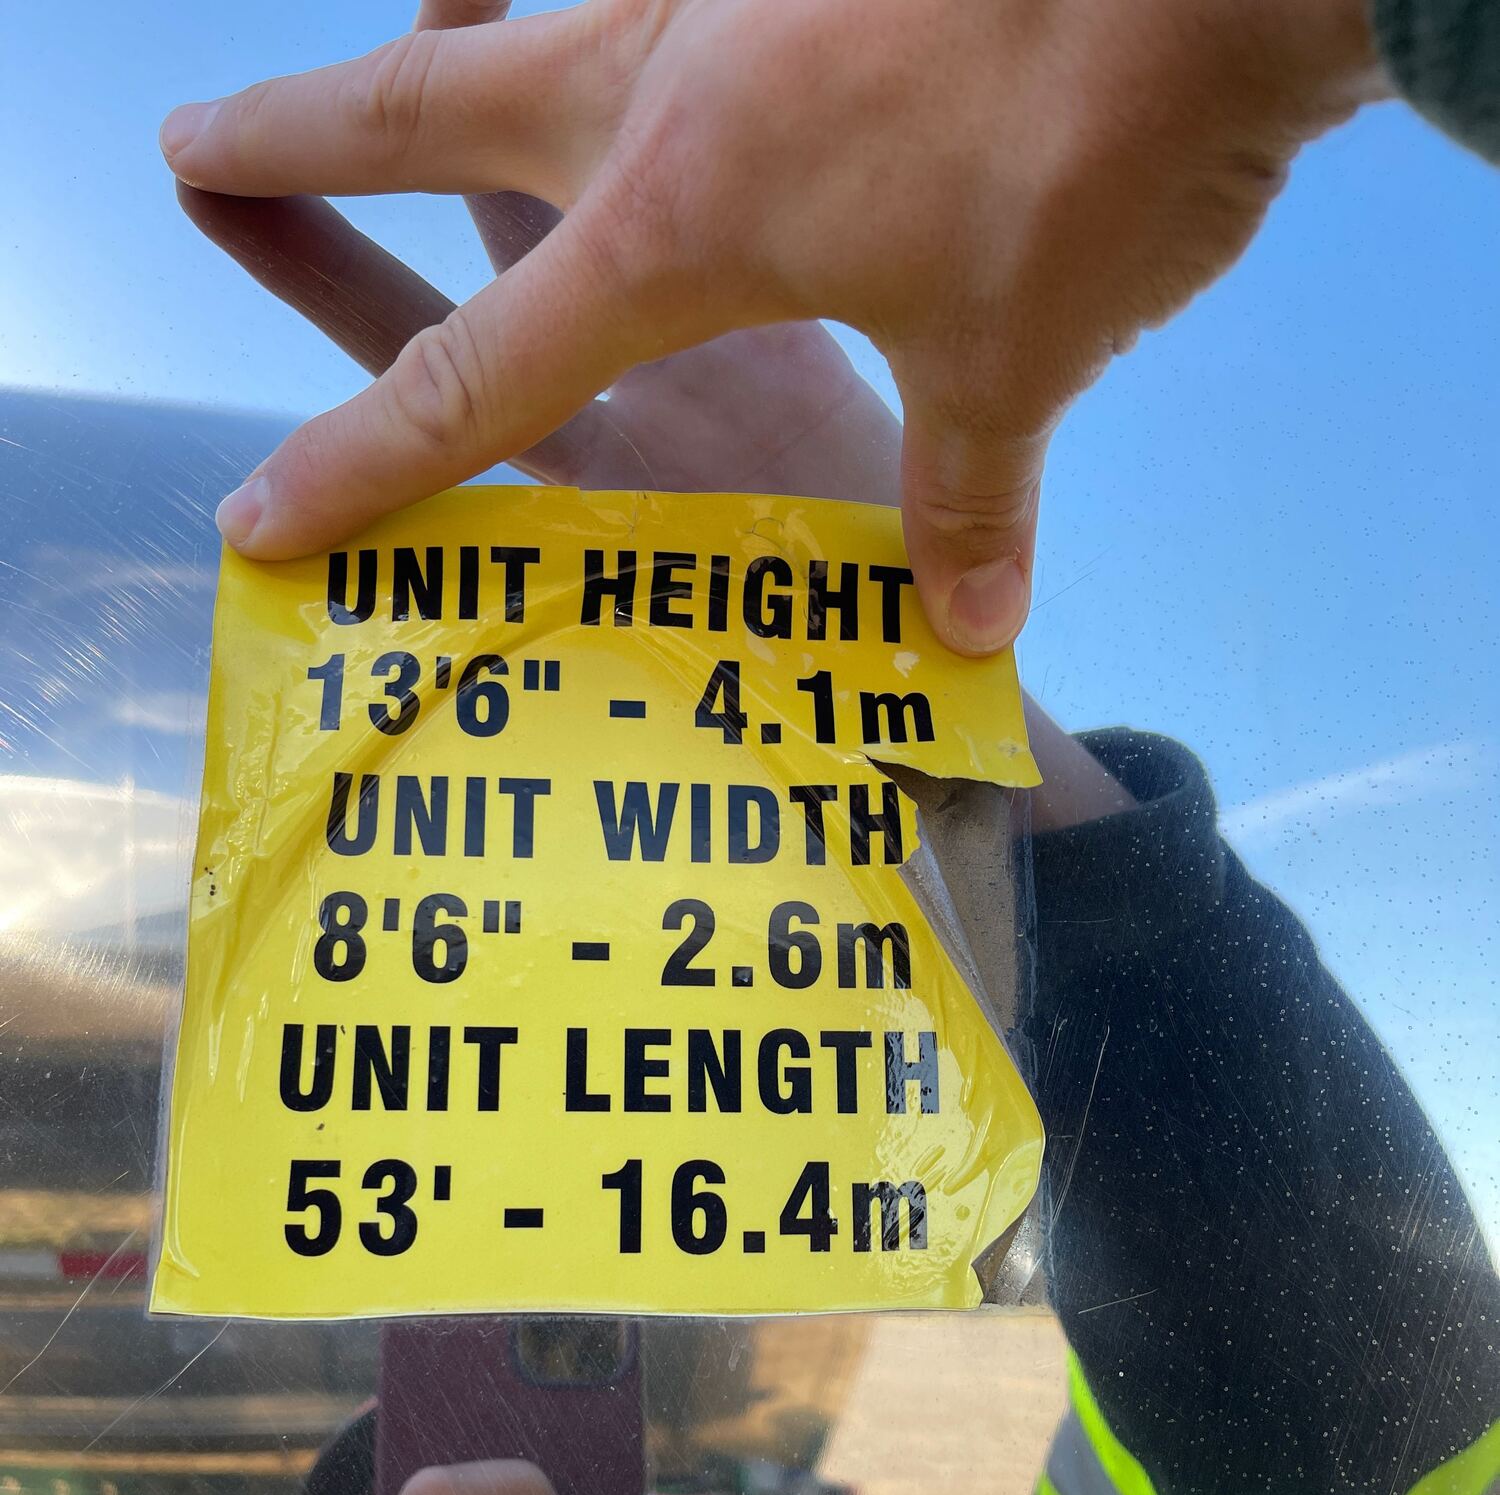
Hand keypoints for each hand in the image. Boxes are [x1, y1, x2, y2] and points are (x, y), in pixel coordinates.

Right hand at [162, 0, 1378, 652]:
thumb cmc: (1103, 154)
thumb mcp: (1023, 354)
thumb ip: (972, 491)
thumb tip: (975, 625)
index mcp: (676, 223)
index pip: (475, 380)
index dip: (359, 466)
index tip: (261, 518)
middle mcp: (663, 80)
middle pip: (423, 105)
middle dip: (298, 133)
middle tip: (199, 139)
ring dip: (451, 18)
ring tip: (417, 14)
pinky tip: (641, 12)